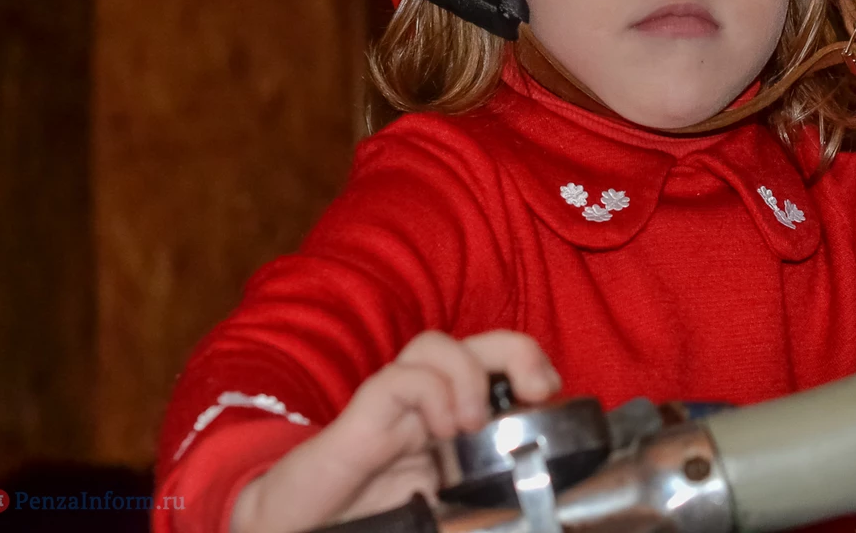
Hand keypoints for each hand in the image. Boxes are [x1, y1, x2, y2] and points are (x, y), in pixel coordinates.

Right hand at [229, 330, 559, 532]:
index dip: (530, 361)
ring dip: (468, 374)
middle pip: (475, 341)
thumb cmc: (373, 513)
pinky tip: (439, 430)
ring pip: (435, 344)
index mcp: (448, 415)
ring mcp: (391, 404)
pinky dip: (430, 393)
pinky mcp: (361, 417)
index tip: (551, 392)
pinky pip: (400, 379)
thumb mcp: (446, 503)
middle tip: (537, 391)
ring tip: (472, 424)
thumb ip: (483, 491)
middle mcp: (423, 398)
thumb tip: (532, 499)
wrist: (304, 526)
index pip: (495, 362)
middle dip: (517, 350)